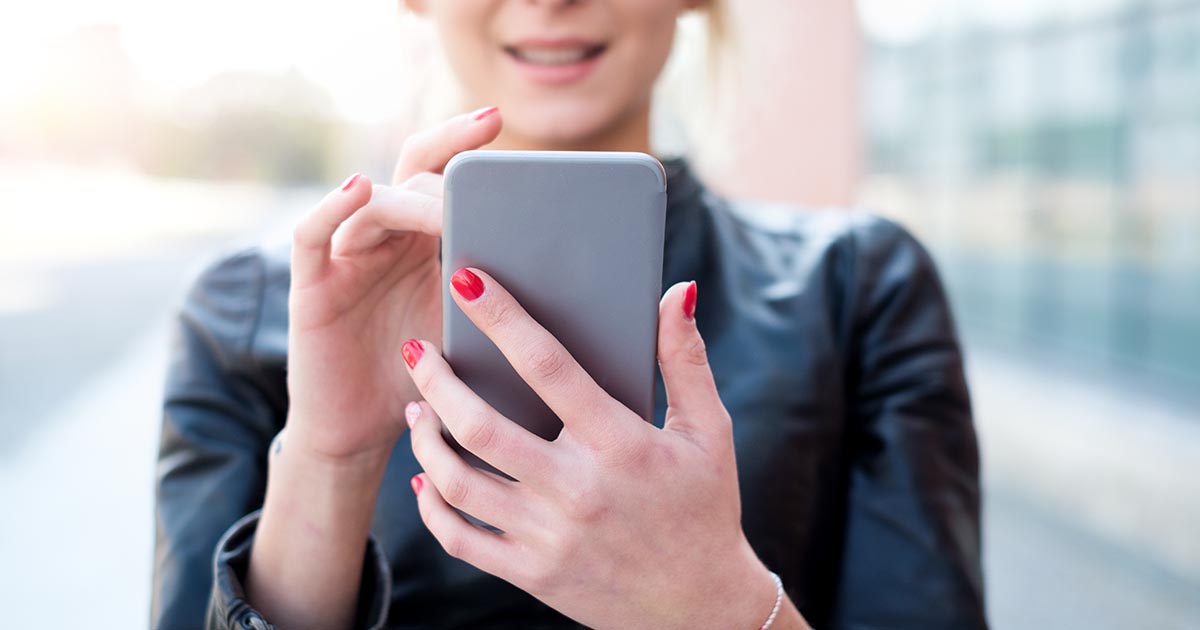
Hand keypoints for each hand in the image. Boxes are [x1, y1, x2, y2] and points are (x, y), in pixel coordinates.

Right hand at [285, 106, 500, 464]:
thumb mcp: (475, 334)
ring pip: (372, 203)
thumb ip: (504, 300)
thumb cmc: (428, 385)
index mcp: (425, 245)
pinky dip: (332, 207)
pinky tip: (360, 189)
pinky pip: (314, 235)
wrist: (367, 434)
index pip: (442, 177)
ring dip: (411, 198)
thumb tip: (578, 282)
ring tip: (447, 201)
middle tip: (484, 136)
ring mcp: (346, 259)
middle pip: (409, 174)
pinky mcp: (312, 287)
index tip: (498, 121)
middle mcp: (385, 241)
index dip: (463, 146)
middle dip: (447, 152)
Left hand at [403, 268, 807, 628]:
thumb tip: (676, 292)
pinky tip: (427, 477)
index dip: (502, 317)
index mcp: (621, 444)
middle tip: (416, 350)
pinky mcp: (532, 574)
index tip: (466, 280)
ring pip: (458, 482)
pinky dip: (432, 507)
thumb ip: (686, 360)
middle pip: (481, 425)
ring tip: (418, 409)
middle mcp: (578, 490)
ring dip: (426, 439)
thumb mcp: (710, 431)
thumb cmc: (705, 508)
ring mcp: (549, 537)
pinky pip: (461, 540)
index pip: (547, 366)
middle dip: (436, 380)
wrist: (701, 608)